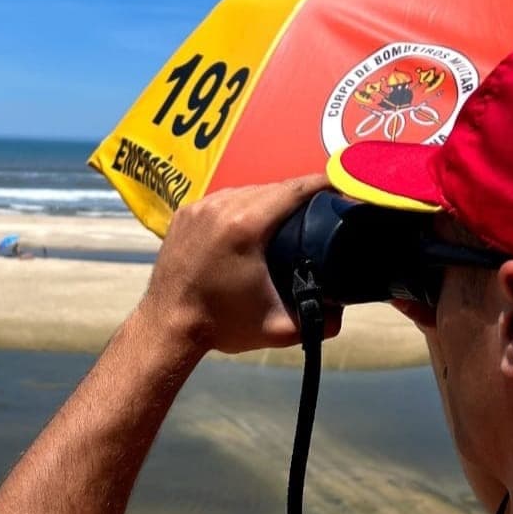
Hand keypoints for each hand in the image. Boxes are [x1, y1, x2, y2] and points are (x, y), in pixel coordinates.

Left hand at [138, 175, 340, 355]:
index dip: (323, 184)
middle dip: (298, 195)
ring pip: (246, 190)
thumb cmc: (223, 327)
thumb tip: (343, 309)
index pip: (295, 189)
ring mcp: (199, 206)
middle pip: (272, 187)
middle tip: (319, 209)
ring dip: (268, 200)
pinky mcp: (185, 213)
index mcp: (246, 225)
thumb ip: (321, 321)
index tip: (342, 187)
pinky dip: (240, 206)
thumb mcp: (280, 328)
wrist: (168, 327)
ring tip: (287, 216)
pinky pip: (222, 199)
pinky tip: (251, 221)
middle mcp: (221, 206)